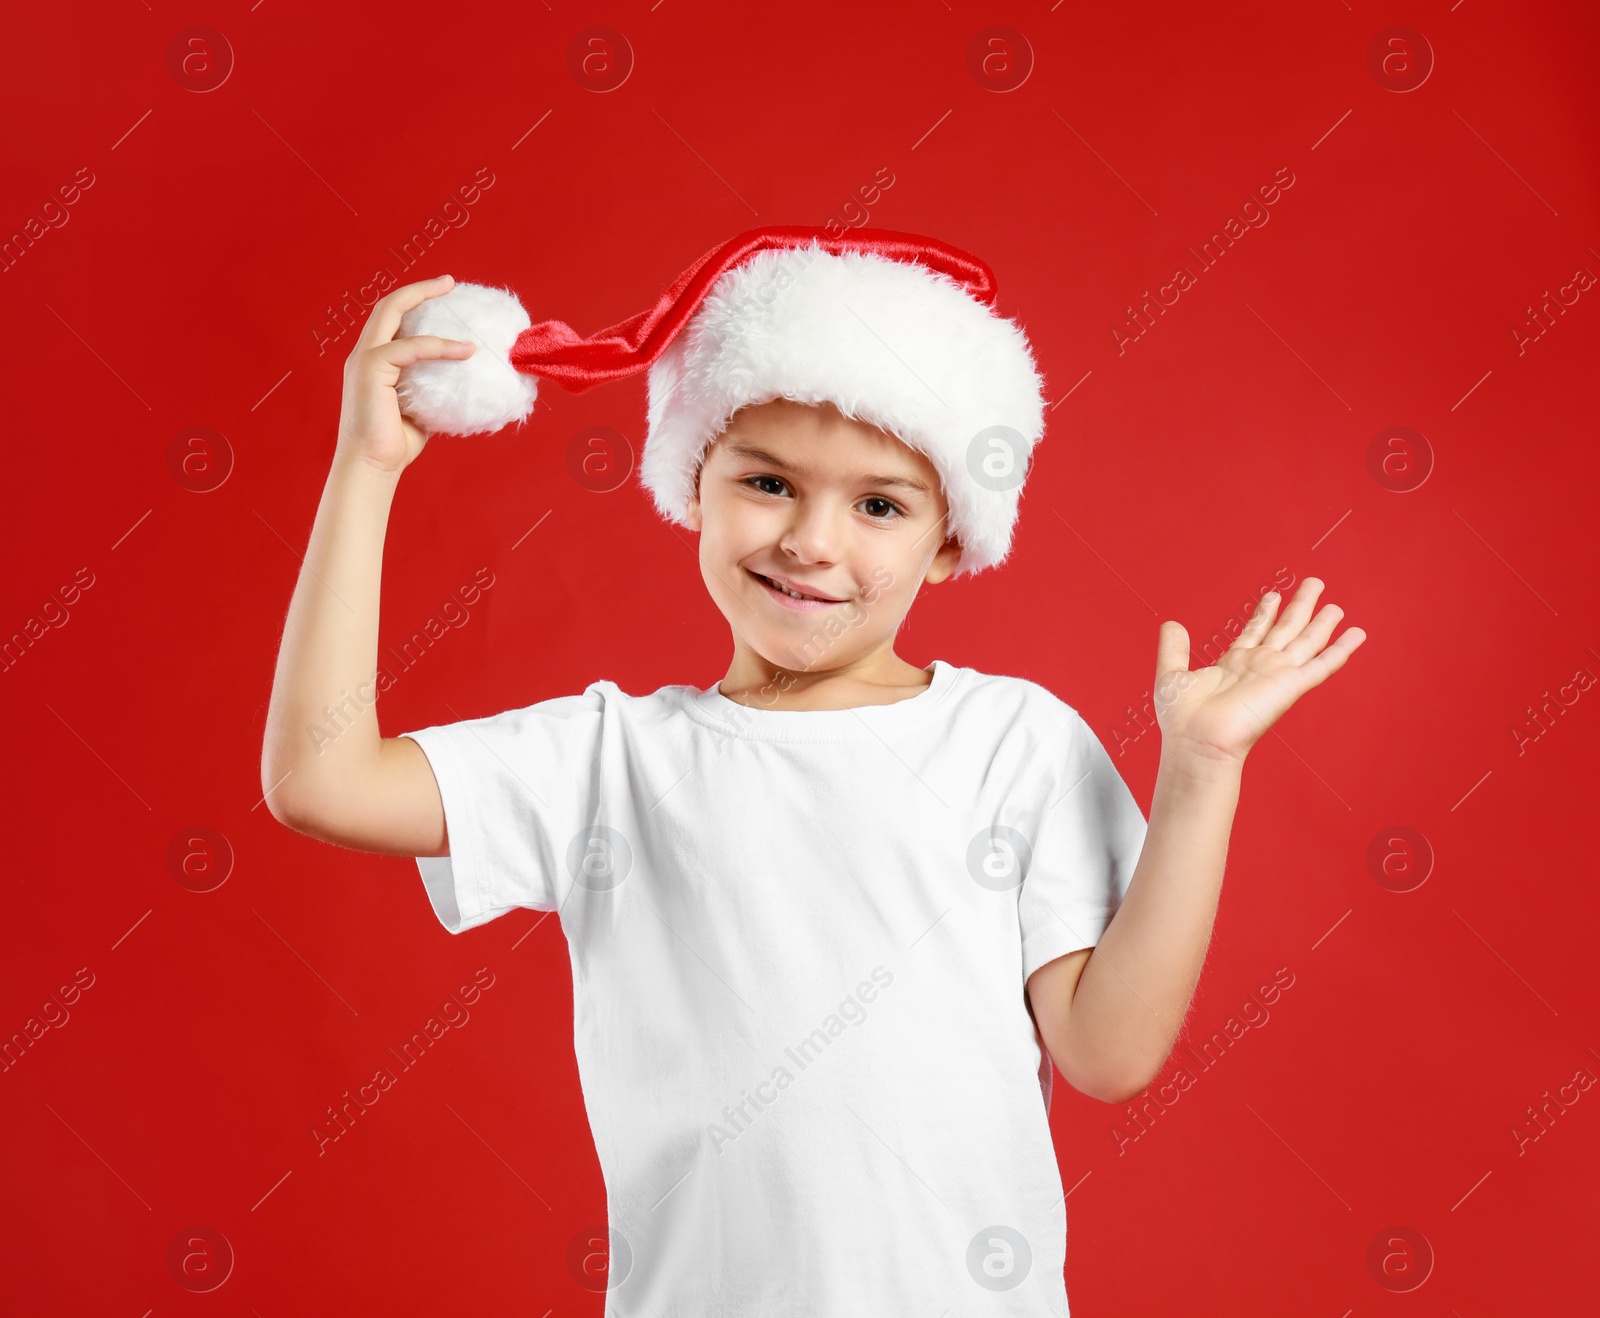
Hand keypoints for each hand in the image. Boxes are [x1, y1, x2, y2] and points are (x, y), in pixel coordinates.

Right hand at [334, 274, 475, 474]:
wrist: (373, 466)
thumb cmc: (395, 443)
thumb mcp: (422, 409)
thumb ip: (434, 389)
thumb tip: (467, 382)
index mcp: (374, 361)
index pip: (391, 319)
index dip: (414, 301)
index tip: (444, 292)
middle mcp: (364, 354)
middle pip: (388, 305)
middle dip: (419, 289)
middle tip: (450, 282)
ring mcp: (365, 359)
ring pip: (393, 314)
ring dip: (424, 301)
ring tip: (455, 296)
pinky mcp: (371, 369)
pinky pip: (410, 348)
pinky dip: (439, 346)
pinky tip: (465, 350)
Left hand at [1153, 577, 1366, 767]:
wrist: (1198, 741)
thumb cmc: (1183, 719)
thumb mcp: (1172, 674)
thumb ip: (1173, 648)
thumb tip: (1170, 624)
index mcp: (1234, 664)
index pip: (1255, 631)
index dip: (1265, 612)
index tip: (1274, 595)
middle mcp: (1259, 666)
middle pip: (1286, 629)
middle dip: (1300, 606)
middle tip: (1314, 583)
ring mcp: (1277, 674)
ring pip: (1306, 641)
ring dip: (1322, 623)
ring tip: (1336, 606)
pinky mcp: (1291, 686)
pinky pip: (1322, 665)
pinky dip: (1341, 649)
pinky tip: (1356, 634)